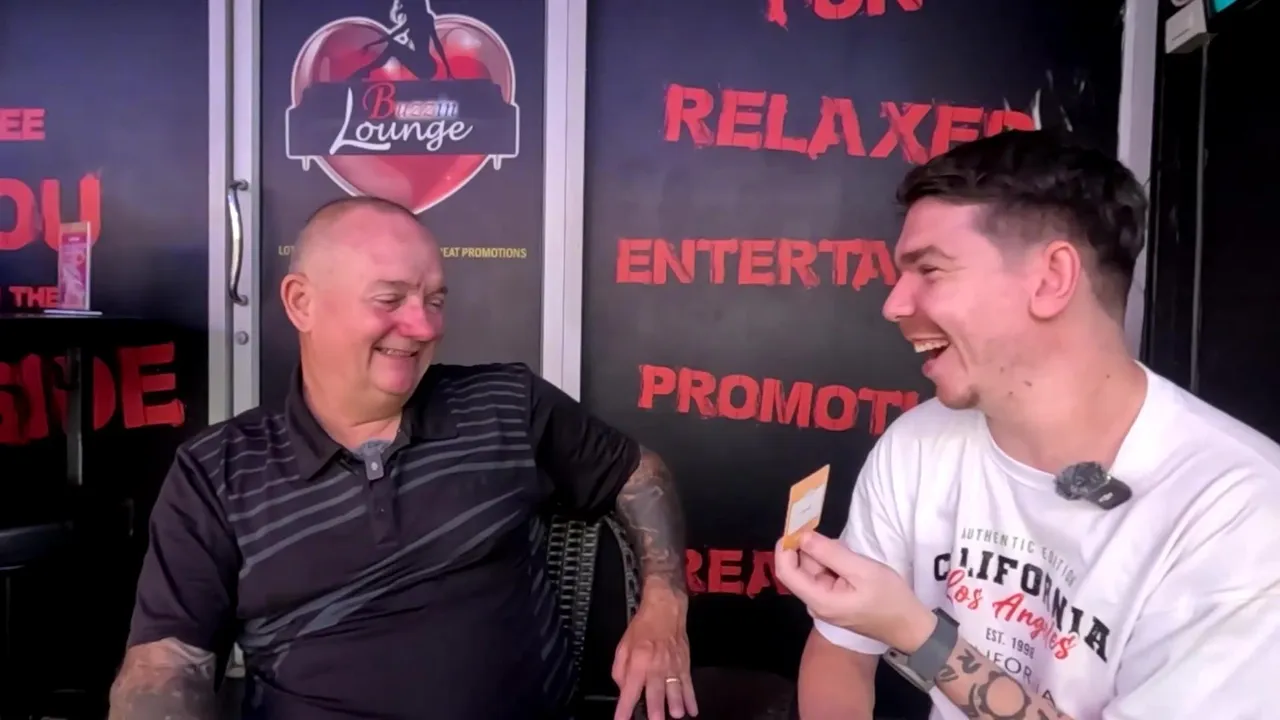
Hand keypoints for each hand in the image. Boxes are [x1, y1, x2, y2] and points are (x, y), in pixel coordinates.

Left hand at [612, 587, 697, 719]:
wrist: (665, 609)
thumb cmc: (643, 627)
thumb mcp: (622, 645)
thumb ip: (619, 670)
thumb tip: (623, 690)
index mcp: (637, 661)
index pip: (629, 689)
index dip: (624, 708)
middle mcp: (655, 666)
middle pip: (655, 691)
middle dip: (655, 709)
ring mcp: (672, 666)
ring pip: (674, 689)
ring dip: (676, 704)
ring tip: (676, 715)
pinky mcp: (684, 665)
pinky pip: (688, 684)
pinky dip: (691, 699)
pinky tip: (692, 710)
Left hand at [774, 532, 934, 652]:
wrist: (909, 625)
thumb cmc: (889, 598)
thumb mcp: (862, 570)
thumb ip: (830, 553)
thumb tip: (802, 537)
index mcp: (818, 600)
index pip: (786, 571)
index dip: (785, 547)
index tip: (798, 526)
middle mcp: (815, 602)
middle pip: (800, 568)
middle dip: (813, 548)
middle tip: (838, 540)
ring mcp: (824, 601)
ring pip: (814, 569)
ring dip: (827, 555)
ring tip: (852, 555)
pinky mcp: (834, 599)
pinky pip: (825, 575)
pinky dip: (834, 563)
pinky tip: (853, 562)